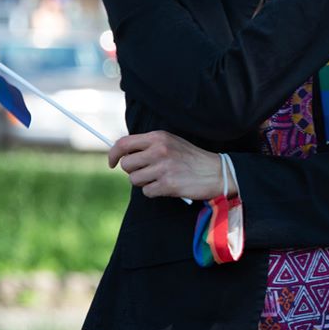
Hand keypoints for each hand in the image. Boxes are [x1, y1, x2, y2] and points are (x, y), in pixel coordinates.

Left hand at [108, 131, 236, 200]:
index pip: (124, 143)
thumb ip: (149, 146)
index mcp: (158, 137)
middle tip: (146, 172)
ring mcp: (163, 167)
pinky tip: (167, 186)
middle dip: (132, 172)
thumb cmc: (192, 159)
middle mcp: (159, 150)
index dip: (113, 154)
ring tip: (160, 179)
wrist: (217, 172)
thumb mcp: (171, 143)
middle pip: (126, 164)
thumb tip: (124, 155)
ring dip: (144, 182)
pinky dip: (154, 192)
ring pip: (135, 180)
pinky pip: (147, 192)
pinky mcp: (168, 184)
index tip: (112, 162)